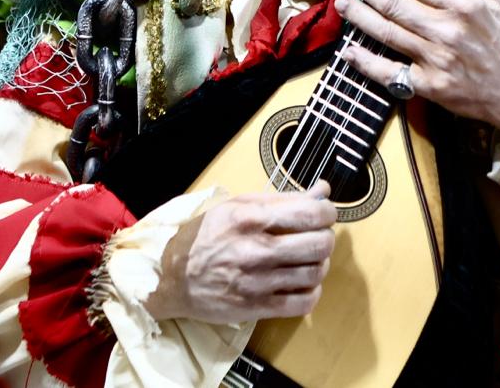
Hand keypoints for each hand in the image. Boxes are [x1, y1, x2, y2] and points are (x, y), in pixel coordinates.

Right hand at [150, 183, 336, 324]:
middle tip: (318, 236)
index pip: (310, 214)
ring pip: (315, 273)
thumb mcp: (237, 205)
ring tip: (309, 259)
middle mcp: (255, 250)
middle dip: (326, 237)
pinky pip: (303, 303)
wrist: (172, 279)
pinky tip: (303, 282)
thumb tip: (323, 191)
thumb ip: (282, 199)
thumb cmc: (205, 237)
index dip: (327, 212)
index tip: (325, 214)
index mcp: (250, 219)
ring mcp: (257, 282)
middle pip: (319, 245)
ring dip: (321, 264)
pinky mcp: (256, 308)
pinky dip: (312, 292)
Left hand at [334, 0, 499, 138]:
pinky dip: (366, 61)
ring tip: (343, 3)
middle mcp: (448, 30)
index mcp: (464, 4)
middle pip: (394, 3)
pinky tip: (349, 50)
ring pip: (387, 32)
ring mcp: (437, 60)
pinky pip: (390, 72)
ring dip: (359, 15)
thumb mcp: (494, 2)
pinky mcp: (430, 87)